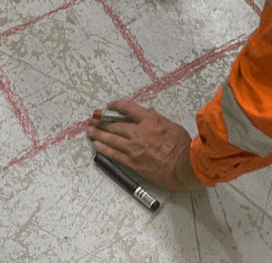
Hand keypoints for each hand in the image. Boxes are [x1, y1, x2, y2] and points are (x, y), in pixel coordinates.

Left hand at [86, 99, 203, 191]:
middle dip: (101, 121)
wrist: (182, 166)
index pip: (128, 108)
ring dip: (98, 133)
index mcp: (149, 121)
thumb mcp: (173, 126)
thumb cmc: (181, 146)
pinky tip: (96, 145)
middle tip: (92, 119)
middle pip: (115, 125)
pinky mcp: (132, 162)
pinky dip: (104, 149)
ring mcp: (133, 148)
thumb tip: (150, 112)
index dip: (117, 105)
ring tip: (89, 130)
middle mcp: (138, 132)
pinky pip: (114, 154)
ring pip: (111, 139)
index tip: (110, 105)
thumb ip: (159, 119)